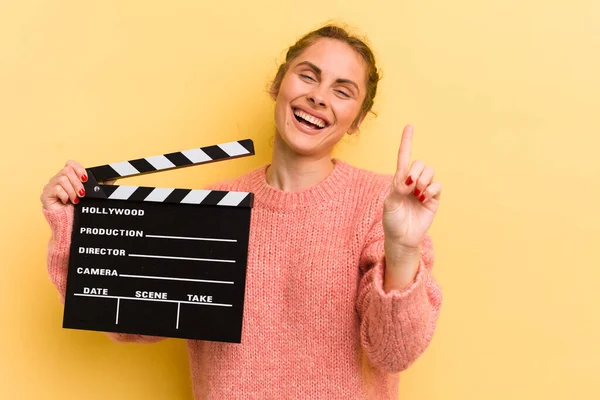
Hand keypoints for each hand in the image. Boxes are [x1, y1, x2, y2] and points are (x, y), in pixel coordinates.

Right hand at [40, 161, 117, 211]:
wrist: (70, 222)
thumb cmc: (80, 208)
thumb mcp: (93, 194)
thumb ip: (101, 185)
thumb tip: (113, 177)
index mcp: (67, 177)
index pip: (70, 164)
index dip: (78, 169)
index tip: (86, 179)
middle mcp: (57, 179)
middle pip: (66, 170)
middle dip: (77, 183)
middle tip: (82, 194)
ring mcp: (50, 186)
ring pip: (62, 179)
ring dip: (72, 191)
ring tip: (76, 199)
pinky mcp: (45, 195)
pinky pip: (56, 189)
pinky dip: (65, 196)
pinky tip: (67, 202)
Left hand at [382, 125, 441, 248]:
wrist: (402, 238)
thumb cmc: (392, 221)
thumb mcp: (390, 204)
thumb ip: (398, 189)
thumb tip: (410, 179)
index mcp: (398, 180)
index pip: (404, 157)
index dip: (407, 141)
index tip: (410, 127)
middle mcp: (412, 181)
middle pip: (420, 163)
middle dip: (416, 172)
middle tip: (410, 186)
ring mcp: (424, 189)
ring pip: (430, 172)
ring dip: (423, 181)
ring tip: (418, 194)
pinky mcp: (433, 198)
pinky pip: (437, 186)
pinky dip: (431, 190)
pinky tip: (424, 199)